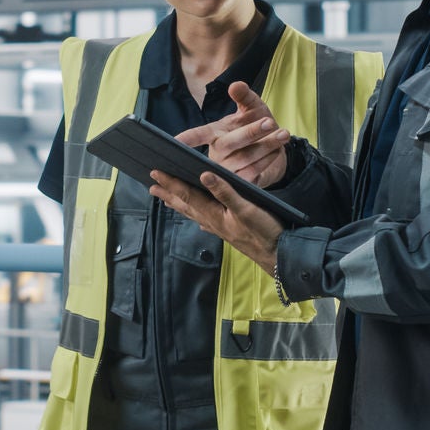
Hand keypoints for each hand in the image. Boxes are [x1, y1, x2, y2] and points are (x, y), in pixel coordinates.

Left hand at [149, 169, 282, 274]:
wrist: (277, 256)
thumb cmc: (263, 232)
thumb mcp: (246, 208)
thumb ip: (225, 192)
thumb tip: (204, 174)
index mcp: (214, 214)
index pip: (187, 195)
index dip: (171, 183)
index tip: (155, 173)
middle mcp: (213, 221)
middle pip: (185, 205)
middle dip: (168, 194)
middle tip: (152, 186)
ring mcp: (220, 228)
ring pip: (194, 214)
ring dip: (179, 205)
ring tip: (167, 200)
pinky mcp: (229, 232)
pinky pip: (206, 222)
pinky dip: (199, 217)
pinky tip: (199, 220)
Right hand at [176, 82, 291, 185]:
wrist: (274, 149)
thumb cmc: (256, 125)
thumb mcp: (252, 107)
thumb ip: (244, 96)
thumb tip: (236, 85)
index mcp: (215, 134)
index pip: (198, 135)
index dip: (188, 138)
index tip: (175, 141)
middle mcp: (218, 153)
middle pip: (229, 143)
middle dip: (250, 132)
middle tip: (269, 122)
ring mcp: (229, 170)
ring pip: (245, 159)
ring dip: (266, 145)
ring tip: (283, 134)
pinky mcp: (243, 183)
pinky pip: (254, 172)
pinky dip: (268, 160)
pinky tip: (278, 150)